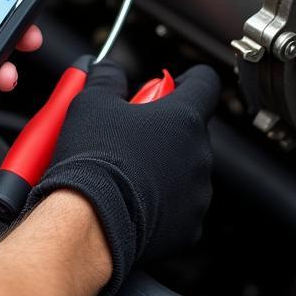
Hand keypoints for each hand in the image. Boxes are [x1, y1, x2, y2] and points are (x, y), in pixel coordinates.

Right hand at [28, 61, 218, 295]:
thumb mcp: (91, 100)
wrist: (90, 220)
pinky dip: (162, 201)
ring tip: (126, 169)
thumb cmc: (94, 159)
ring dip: (164, 163)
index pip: (204, 82)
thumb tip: (107, 67)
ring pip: (186, 167)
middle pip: (190, 128)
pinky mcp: (189, 228)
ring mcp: (198, 194)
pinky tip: (133, 197)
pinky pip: (180, 205)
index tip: (166, 86)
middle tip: (129, 131)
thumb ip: (106, 77)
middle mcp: (199, 154)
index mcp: (183, 117)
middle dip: (164, 126)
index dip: (186, 79)